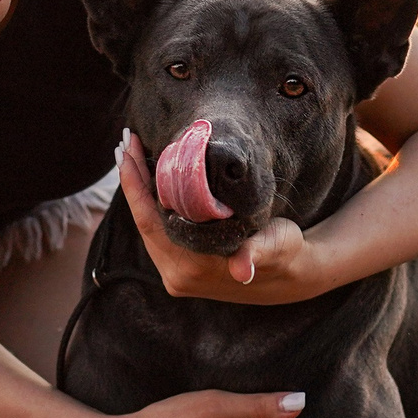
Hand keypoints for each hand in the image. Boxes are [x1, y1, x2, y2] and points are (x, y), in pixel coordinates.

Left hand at [119, 130, 334, 304]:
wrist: (291, 275)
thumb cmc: (284, 254)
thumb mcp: (274, 248)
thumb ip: (256, 254)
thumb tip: (243, 269)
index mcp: (193, 269)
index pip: (151, 223)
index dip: (136, 187)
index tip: (126, 152)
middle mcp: (177, 275)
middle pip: (144, 220)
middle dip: (133, 180)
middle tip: (126, 142)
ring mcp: (176, 271)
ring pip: (149, 222)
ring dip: (139, 188)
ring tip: (131, 151)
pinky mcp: (180, 264)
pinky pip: (158, 227)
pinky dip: (151, 199)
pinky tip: (147, 173)